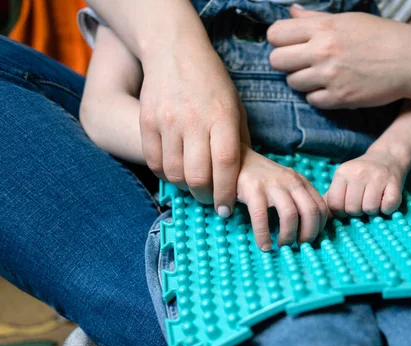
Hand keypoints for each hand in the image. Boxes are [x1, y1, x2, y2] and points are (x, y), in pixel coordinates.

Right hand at [139, 40, 248, 217]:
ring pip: (174, 173)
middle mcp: (194, 119)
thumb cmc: (212, 82)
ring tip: (193, 186)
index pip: (226, 164)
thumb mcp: (235, 107)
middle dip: (205, 197)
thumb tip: (241, 176)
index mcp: (222, 116)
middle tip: (210, 201)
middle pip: (197, 175)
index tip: (226, 208)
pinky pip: (152, 161)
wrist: (174, 50)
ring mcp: (168, 120)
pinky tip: (174, 173)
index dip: (226, 192)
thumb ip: (238, 141)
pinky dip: (164, 175)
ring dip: (184, 188)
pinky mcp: (147, 120)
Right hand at [237, 147, 327, 250]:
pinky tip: (264, 245)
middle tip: (300, 246)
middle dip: (308, 234)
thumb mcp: (286, 184)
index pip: (321, 207)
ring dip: (288, 236)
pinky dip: (264, 235)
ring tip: (282, 245)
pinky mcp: (253, 189)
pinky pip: (262, 217)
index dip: (319, 228)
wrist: (235, 160)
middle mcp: (291, 182)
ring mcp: (272, 184)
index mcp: (301, 182)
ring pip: (290, 214)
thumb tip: (310, 227)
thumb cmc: (262, 179)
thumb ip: (298, 199)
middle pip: (311, 212)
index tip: (311, 239)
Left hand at [268, 6, 410, 108]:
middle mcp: (322, 51)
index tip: (290, 44)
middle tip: (302, 62)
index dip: (279, 40)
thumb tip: (291, 13)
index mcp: (324, 27)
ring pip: (292, 82)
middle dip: (286, 62)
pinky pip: (312, 100)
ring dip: (302, 80)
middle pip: (276, 60)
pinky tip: (332, 87)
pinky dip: (318, 96)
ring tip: (320, 75)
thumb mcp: (350, 19)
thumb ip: (316, 18)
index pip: (275, 34)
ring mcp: (330, 76)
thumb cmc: (383, 36)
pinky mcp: (339, 98)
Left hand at [325, 149, 407, 216]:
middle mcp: (359, 173)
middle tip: (363, 202)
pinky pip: (388, 207)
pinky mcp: (394, 182)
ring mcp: (378, 176)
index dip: (341, 212)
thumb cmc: (361, 175)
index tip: (348, 206)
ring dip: (372, 211)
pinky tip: (384, 200)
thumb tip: (325, 218)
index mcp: (342, 173)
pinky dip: (387, 209)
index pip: (335, 205)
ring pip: (370, 209)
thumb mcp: (342, 181)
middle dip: (357, 211)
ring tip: (373, 200)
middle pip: (352, 209)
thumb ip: (331, 199)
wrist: (387, 157)